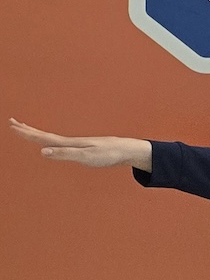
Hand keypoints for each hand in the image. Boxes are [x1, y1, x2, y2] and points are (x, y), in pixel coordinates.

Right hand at [10, 118, 151, 169]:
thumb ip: (65, 154)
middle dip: (28, 130)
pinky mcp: (84, 149)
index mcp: (69, 143)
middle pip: (45, 135)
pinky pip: (62, 144)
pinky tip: (52, 145)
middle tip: (12, 123)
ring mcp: (78, 145)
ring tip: (27, 131)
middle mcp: (71, 142)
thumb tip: (43, 151)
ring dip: (38, 135)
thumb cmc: (108, 154)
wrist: (127, 150)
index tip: (12, 125)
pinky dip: (52, 142)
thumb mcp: (86, 156)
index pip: (43, 137)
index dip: (27, 133)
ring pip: (53, 139)